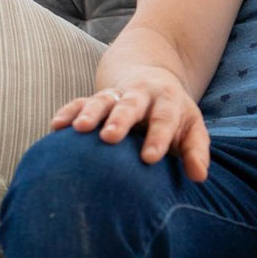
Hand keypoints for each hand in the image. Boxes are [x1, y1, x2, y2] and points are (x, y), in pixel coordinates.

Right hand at [51, 68, 211, 181]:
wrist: (153, 81)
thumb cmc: (174, 115)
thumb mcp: (192, 128)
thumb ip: (195, 151)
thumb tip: (199, 176)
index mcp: (167, 101)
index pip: (164, 119)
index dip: (158, 137)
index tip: (149, 158)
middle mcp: (140, 95)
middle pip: (130, 105)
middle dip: (120, 120)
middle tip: (110, 137)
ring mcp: (116, 95)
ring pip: (102, 100)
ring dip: (90, 113)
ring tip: (81, 129)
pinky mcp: (96, 99)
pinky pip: (79, 102)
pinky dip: (68, 112)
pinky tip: (57, 127)